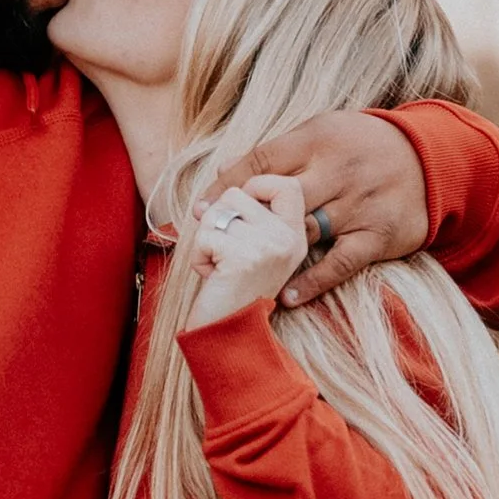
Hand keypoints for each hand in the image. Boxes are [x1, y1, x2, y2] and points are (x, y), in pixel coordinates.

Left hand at [180, 174, 308, 332]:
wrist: (228, 336)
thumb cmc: (233, 287)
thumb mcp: (249, 243)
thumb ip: (246, 206)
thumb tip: (224, 162)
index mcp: (298, 233)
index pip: (284, 183)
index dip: (253, 187)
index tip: (239, 216)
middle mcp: (290, 237)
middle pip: (239, 191)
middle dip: (221, 219)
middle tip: (227, 252)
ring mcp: (270, 246)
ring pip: (218, 211)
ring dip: (208, 239)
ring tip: (221, 266)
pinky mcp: (245, 257)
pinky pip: (206, 235)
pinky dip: (200, 257)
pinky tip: (214, 277)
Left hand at [202, 108, 426, 308]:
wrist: (433, 160)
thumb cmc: (363, 147)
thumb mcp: (324, 133)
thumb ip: (278, 154)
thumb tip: (224, 174)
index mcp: (319, 138)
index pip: (261, 161)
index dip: (225, 188)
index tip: (199, 211)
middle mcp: (338, 169)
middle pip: (277, 199)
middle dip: (241, 223)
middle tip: (213, 247)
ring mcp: (359, 204)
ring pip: (303, 232)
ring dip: (268, 255)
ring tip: (238, 274)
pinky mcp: (378, 235)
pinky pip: (340, 264)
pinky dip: (312, 282)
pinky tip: (286, 296)